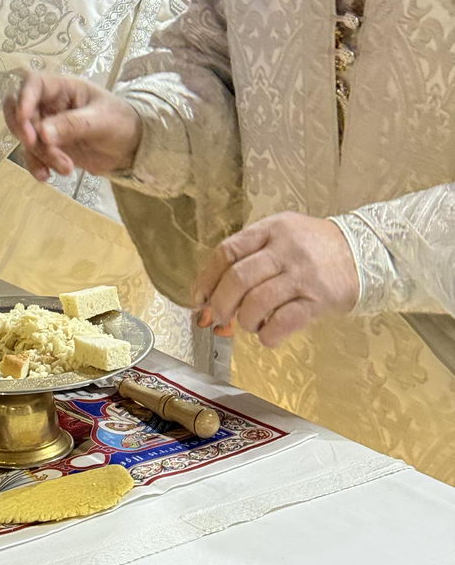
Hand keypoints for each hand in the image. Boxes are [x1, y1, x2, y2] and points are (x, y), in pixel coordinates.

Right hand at [3, 71, 141, 180]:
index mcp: (63, 87)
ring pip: (26, 137)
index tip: (24, 118)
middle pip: (18, 109)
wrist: (132, 149)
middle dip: (23, 128)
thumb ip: (73, 125)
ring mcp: (47, 126)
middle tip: (34, 143)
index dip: (23, 96)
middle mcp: (50, 104)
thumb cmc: (122, 123)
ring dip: (39, 154)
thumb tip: (43, 133)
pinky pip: (32, 155)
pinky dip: (36, 166)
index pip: (33, 83)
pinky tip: (47, 177)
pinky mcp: (48, 148)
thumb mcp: (102, 120)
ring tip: (66, 168)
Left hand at [192, 212, 358, 347]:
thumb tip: (212, 293)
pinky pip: (285, 321)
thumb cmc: (314, 247)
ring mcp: (303, 274)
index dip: (207, 278)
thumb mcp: (281, 234)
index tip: (199, 298)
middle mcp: (285, 249)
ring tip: (248, 324)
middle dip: (221, 303)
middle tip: (218, 318)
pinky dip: (268, 334)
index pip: (227, 251)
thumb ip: (251, 256)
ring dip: (245, 320)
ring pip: (258, 301)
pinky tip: (267, 335)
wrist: (364, 252)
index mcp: (270, 229)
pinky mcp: (320, 299)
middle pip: (238, 278)